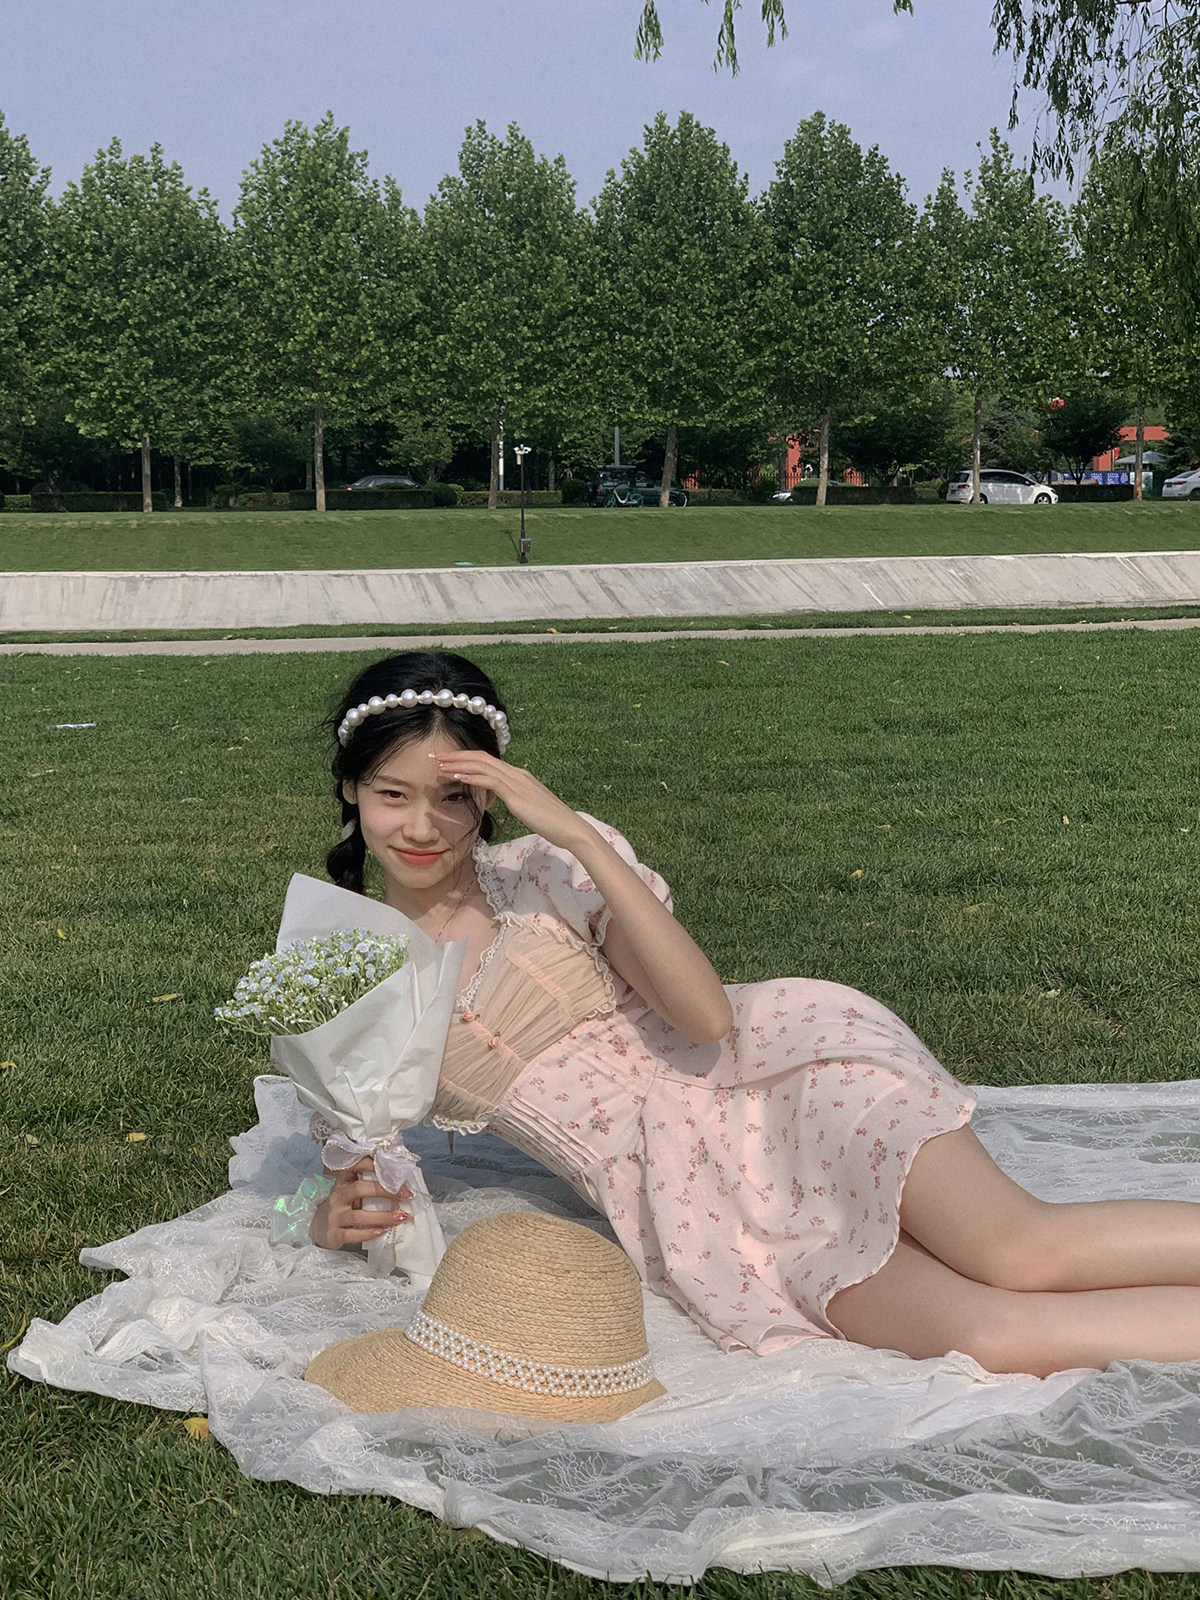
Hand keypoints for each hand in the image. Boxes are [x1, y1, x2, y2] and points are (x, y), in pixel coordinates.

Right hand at [309, 1156, 411, 1249]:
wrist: (321, 1229)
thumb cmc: (343, 1207)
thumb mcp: (351, 1193)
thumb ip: (368, 1186)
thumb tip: (401, 1182)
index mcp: (343, 1182)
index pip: (353, 1166)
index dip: (370, 1164)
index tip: (391, 1167)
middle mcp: (337, 1197)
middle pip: (359, 1188)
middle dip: (384, 1190)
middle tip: (405, 1194)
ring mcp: (334, 1216)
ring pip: (358, 1215)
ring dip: (382, 1216)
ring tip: (401, 1216)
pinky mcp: (334, 1234)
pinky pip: (352, 1234)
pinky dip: (369, 1233)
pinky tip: (382, 1231)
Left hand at [434, 750, 591, 852]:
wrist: (571, 829)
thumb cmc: (553, 823)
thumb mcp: (529, 807)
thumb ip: (515, 799)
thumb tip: (503, 799)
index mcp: (520, 776)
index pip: (488, 762)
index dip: (466, 759)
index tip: (448, 761)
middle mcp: (517, 774)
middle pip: (482, 758)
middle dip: (457, 757)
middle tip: (436, 757)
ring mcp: (518, 782)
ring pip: (482, 766)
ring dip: (459, 764)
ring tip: (439, 765)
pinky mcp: (517, 795)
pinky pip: (490, 781)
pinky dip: (472, 777)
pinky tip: (457, 777)